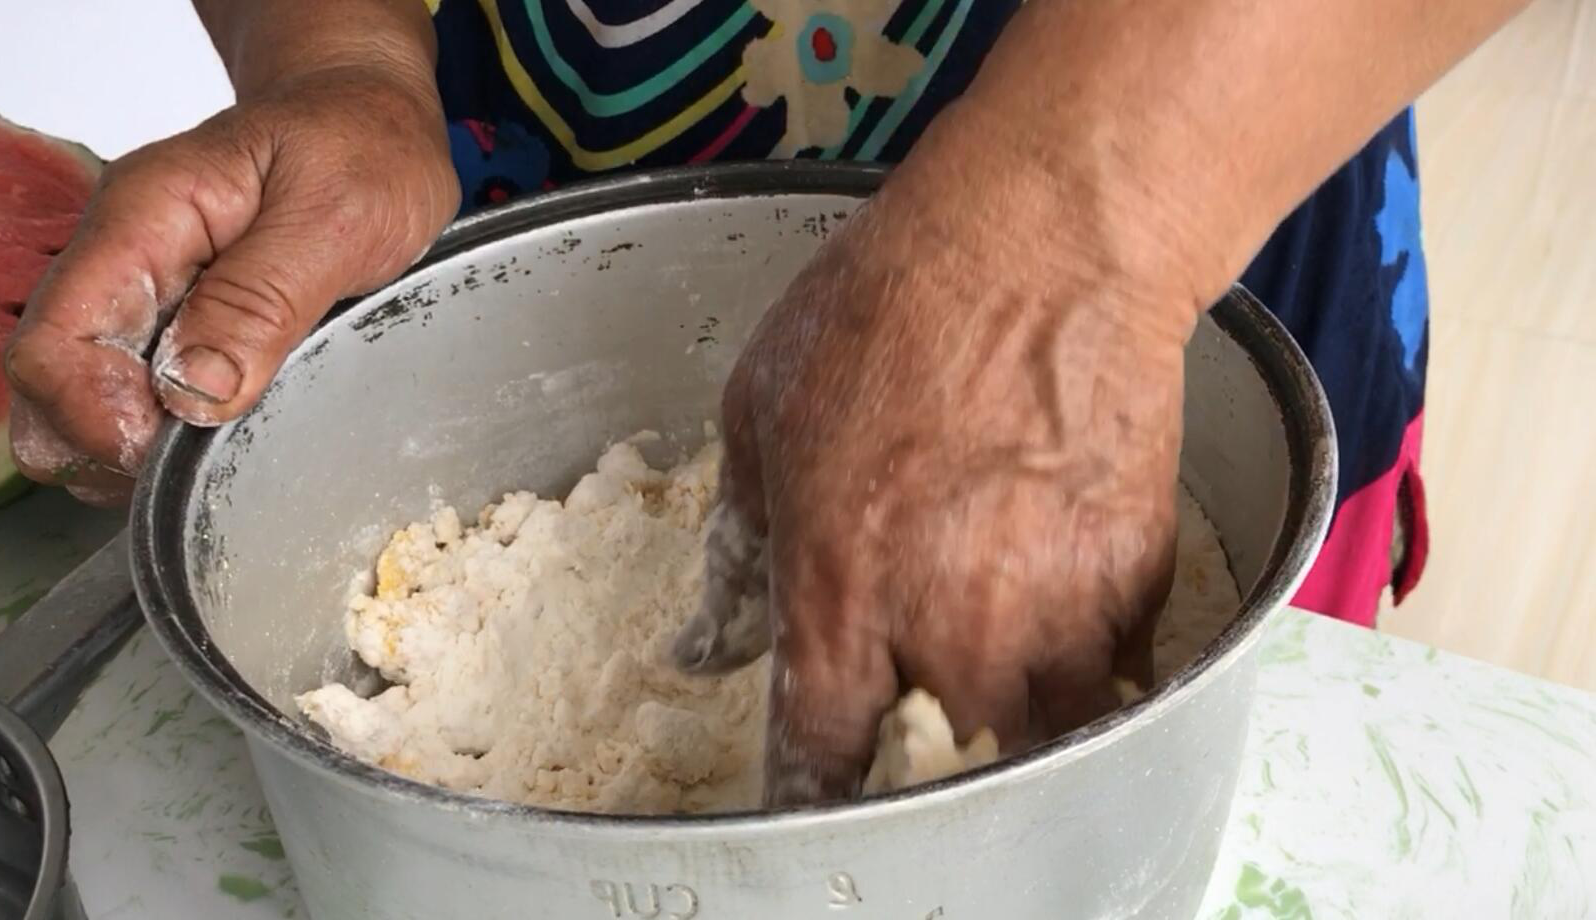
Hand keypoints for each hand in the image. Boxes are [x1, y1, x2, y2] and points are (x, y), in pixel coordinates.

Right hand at [3, 64, 457, 504]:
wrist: (370, 116)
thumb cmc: (363, 148)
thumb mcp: (336, 218)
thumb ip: (263, 300)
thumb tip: (193, 391)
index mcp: (146, 222)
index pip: (55, 343)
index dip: (97, 418)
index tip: (173, 450)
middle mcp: (124, 260)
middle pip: (50, 385)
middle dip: (108, 445)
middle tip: (205, 464)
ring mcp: (144, 293)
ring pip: (83, 401)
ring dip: (138, 444)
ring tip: (225, 447)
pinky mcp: (175, 321)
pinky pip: (136, 395)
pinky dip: (167, 430)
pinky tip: (229, 429)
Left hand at [671, 122, 1201, 806]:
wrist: (1041, 245)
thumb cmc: (885, 305)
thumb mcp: (761, 409)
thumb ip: (741, 541)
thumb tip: (714, 634)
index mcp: (838, 594)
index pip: (822, 753)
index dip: (821, 780)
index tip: (826, 780)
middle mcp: (949, 631)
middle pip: (944, 767)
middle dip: (926, 751)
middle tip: (921, 704)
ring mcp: (1056, 612)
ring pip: (1042, 737)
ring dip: (1016, 718)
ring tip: (1001, 667)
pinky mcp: (1137, 577)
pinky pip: (1116, 668)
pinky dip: (1089, 657)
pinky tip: (1065, 603)